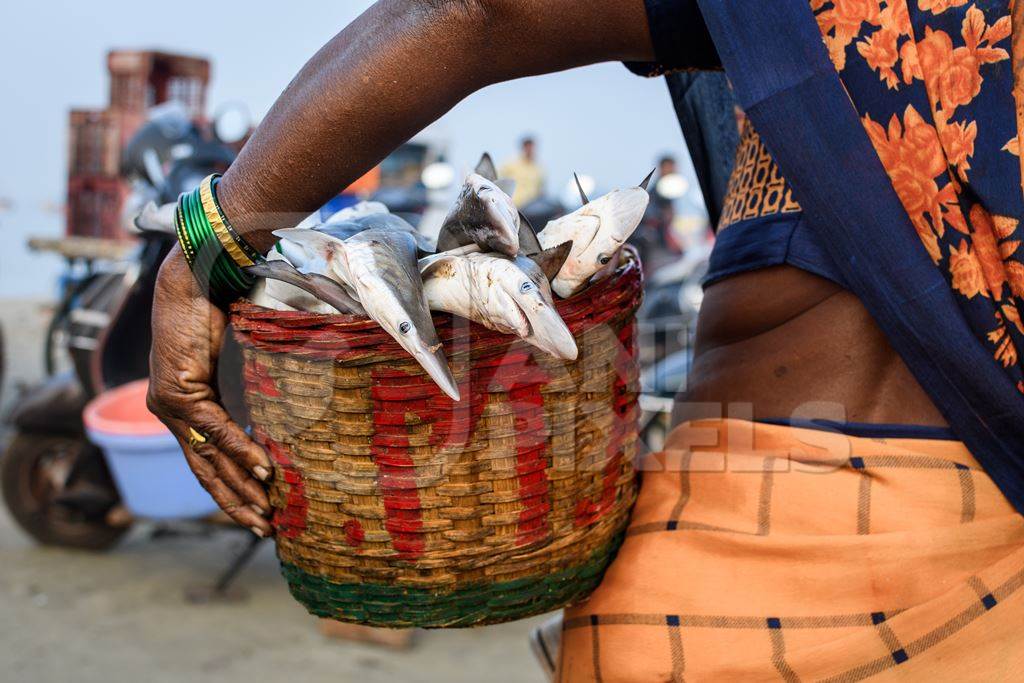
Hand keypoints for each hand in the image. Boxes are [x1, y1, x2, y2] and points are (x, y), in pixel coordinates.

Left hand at [147, 246, 273, 536]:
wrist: (193, 280)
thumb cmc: (214, 313)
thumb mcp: (232, 362)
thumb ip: (242, 391)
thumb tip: (280, 408)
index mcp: (183, 407)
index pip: (206, 458)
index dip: (229, 487)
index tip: (254, 509)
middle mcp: (170, 412)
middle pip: (204, 469)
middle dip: (234, 501)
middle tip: (260, 527)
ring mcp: (170, 406)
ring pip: (208, 458)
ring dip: (239, 487)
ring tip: (263, 511)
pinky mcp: (178, 393)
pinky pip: (215, 429)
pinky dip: (240, 451)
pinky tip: (262, 470)